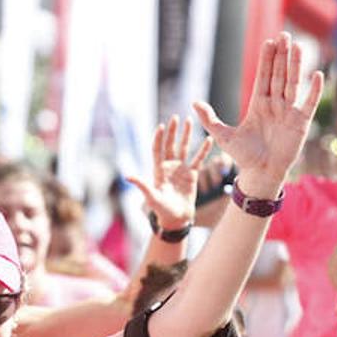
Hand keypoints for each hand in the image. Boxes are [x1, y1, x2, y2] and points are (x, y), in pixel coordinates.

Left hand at [126, 116, 212, 230]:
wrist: (176, 218)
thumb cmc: (161, 210)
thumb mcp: (151, 197)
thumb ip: (141, 185)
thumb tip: (128, 176)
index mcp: (158, 170)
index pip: (157, 150)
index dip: (159, 138)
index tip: (161, 126)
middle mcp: (169, 167)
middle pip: (170, 145)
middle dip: (172, 131)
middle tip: (175, 117)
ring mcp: (181, 169)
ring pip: (184, 148)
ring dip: (186, 135)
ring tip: (190, 121)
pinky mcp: (192, 174)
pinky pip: (198, 159)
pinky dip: (203, 150)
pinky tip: (209, 139)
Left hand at [192, 33, 323, 198]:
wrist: (260, 174)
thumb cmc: (244, 156)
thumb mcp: (223, 136)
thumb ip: (210, 119)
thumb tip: (193, 103)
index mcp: (258, 105)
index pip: (263, 77)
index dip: (266, 60)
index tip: (269, 42)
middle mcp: (275, 105)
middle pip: (279, 75)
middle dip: (282, 55)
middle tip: (284, 35)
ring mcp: (289, 112)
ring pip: (293, 84)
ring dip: (296, 65)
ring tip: (298, 46)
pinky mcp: (301, 123)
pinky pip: (309, 103)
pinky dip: (313, 90)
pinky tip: (317, 74)